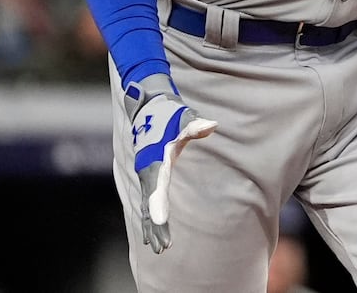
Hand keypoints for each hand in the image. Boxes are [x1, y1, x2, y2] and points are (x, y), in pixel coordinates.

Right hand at [124, 74, 215, 252]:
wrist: (148, 106)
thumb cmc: (169, 113)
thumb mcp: (183, 117)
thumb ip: (195, 125)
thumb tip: (211, 125)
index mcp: (155, 160)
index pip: (156, 189)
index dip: (158, 208)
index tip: (161, 225)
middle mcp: (147, 171)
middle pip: (149, 204)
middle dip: (155, 226)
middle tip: (163, 248)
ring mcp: (145, 175)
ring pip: (145, 206)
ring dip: (151, 227)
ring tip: (159, 249)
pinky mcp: (148, 176)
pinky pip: (146, 202)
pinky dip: (148, 219)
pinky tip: (151, 235)